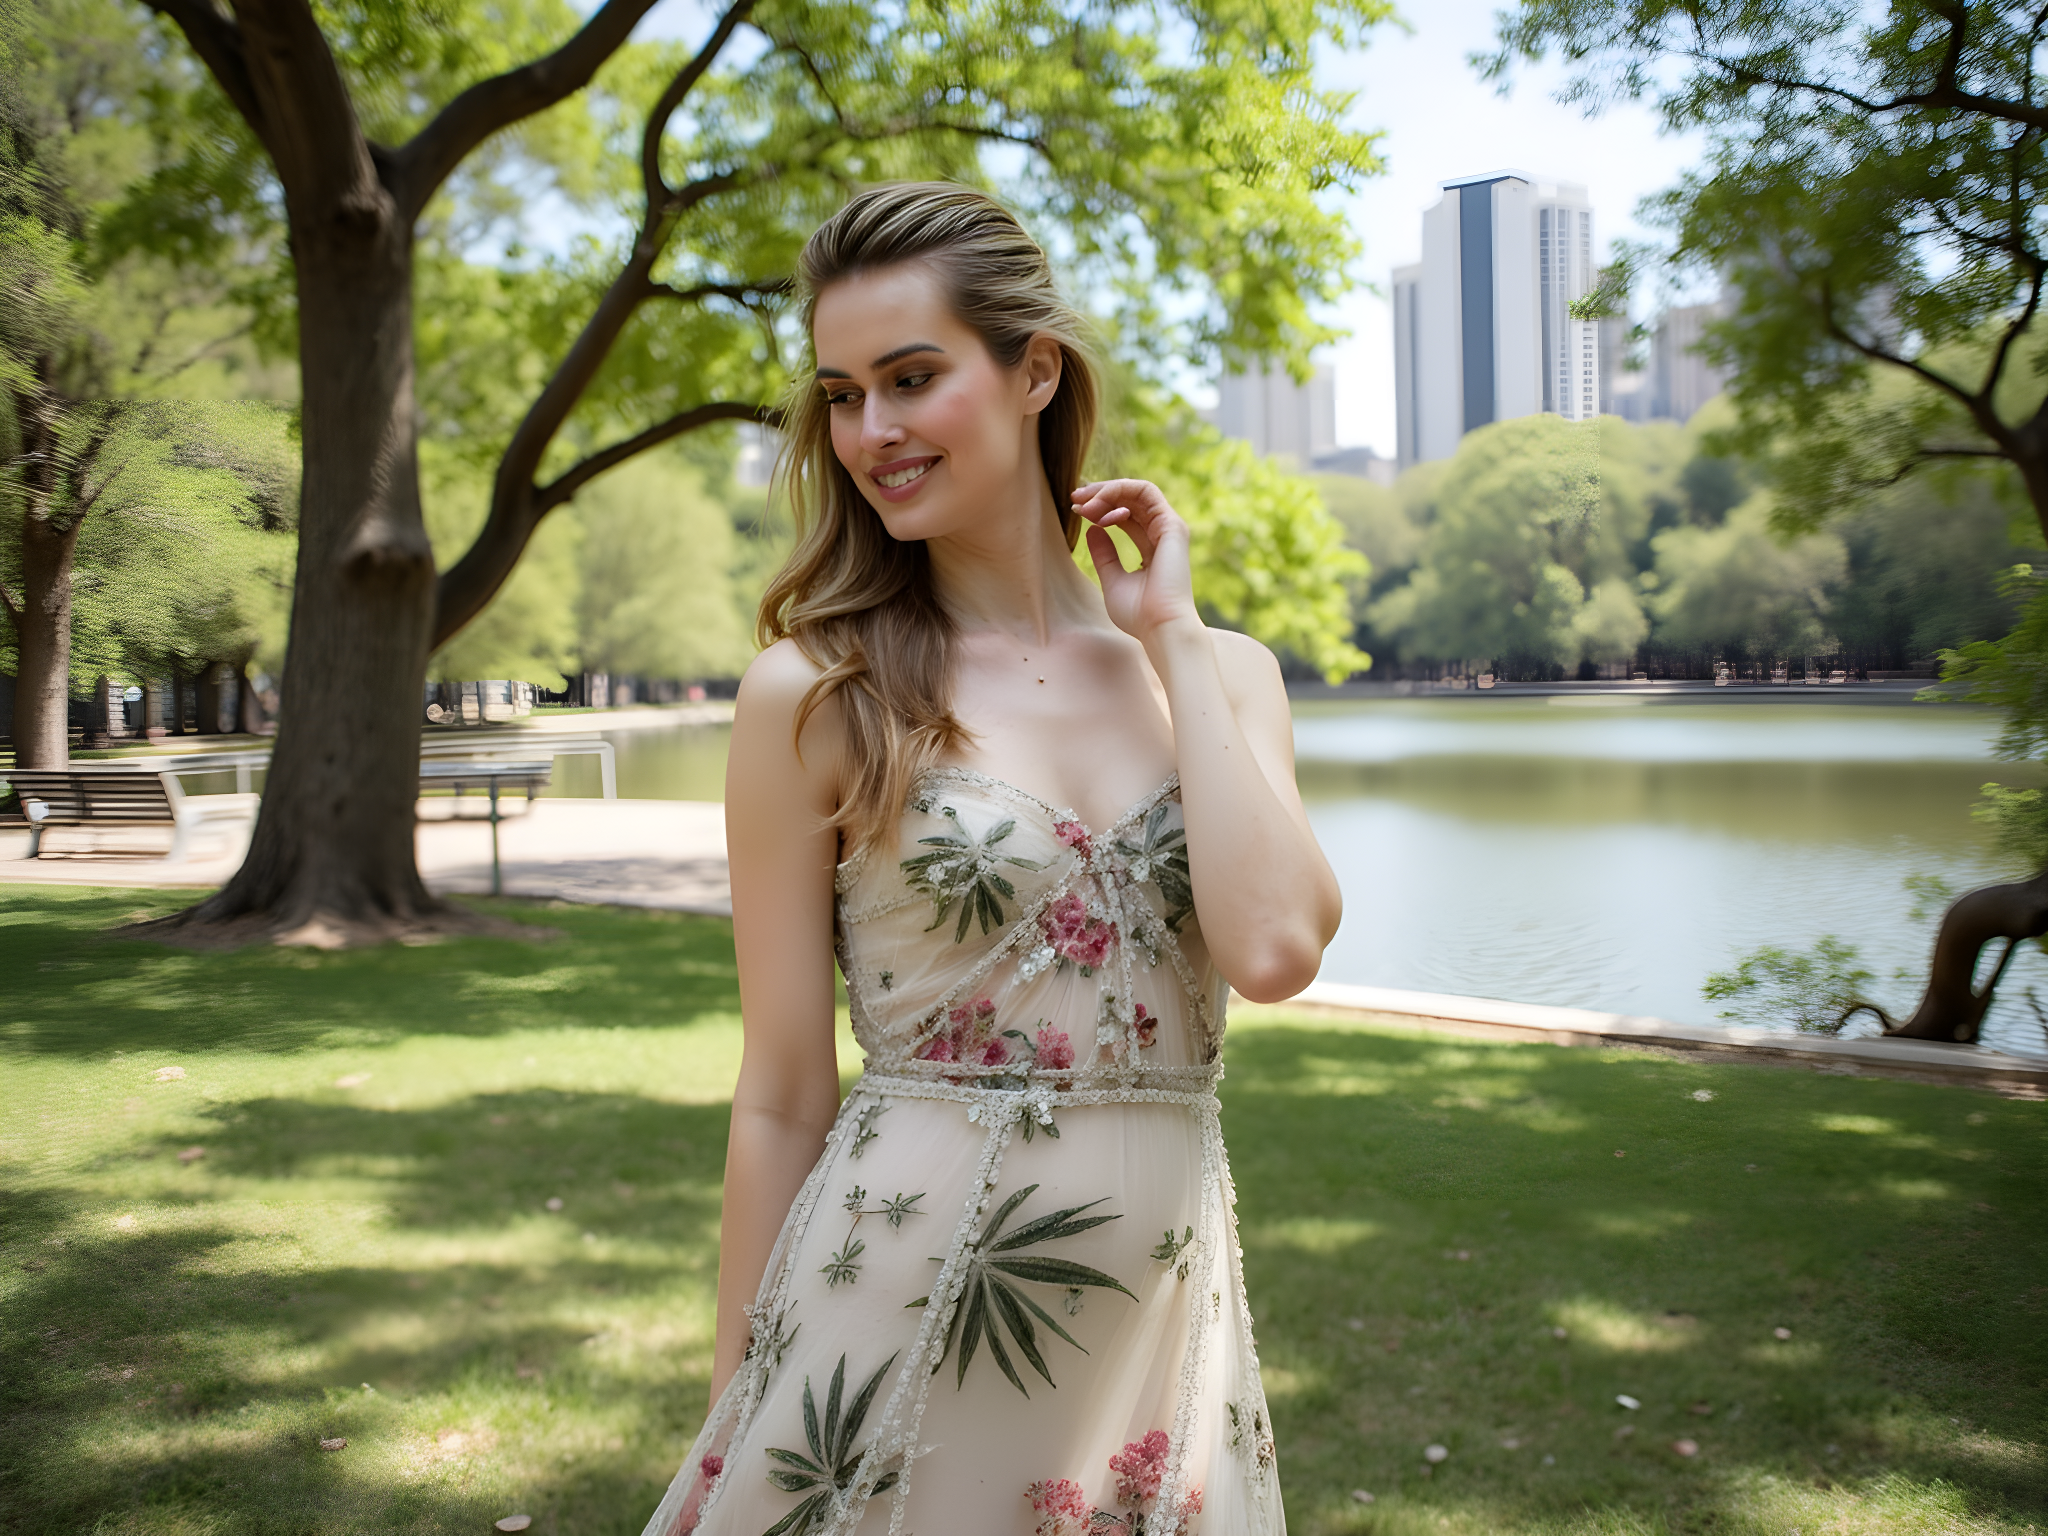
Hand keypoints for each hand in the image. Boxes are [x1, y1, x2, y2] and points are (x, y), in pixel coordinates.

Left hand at [1070, 479, 1201, 644]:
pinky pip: (1145, 491)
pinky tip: (1098, 505)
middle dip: (1100, 494)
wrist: (1160, 627)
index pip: (1125, 516)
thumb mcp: (1112, 580)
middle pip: (1130, 500)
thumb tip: (1092, 530)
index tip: (1076, 510)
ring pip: (1137, 491)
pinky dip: (1119, 491)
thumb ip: (1104, 555)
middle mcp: (1162, 534)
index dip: (1099, 508)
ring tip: (1083, 502)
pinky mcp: (1171, 524)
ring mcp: (1169, 527)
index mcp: (1151, 548)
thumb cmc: (1139, 614)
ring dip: (1107, 491)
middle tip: (1074, 498)